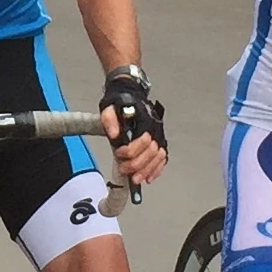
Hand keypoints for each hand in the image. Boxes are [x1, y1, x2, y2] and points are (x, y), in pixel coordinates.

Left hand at [99, 70, 167, 186]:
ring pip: (159, 156)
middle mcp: (154, 127)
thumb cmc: (119, 101)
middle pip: (151, 151)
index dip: (130, 151)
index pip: (142, 140)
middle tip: (124, 170)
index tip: (119, 154)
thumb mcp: (108, 108)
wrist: (129, 92)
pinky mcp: (159, 140)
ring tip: (136, 179)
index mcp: (143, 119)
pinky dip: (157, 169)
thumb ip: (110, 120)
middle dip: (137, 164)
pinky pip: (163, 157)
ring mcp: (158, 134)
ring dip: (147, 170)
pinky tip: (149, 177)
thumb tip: (114, 134)